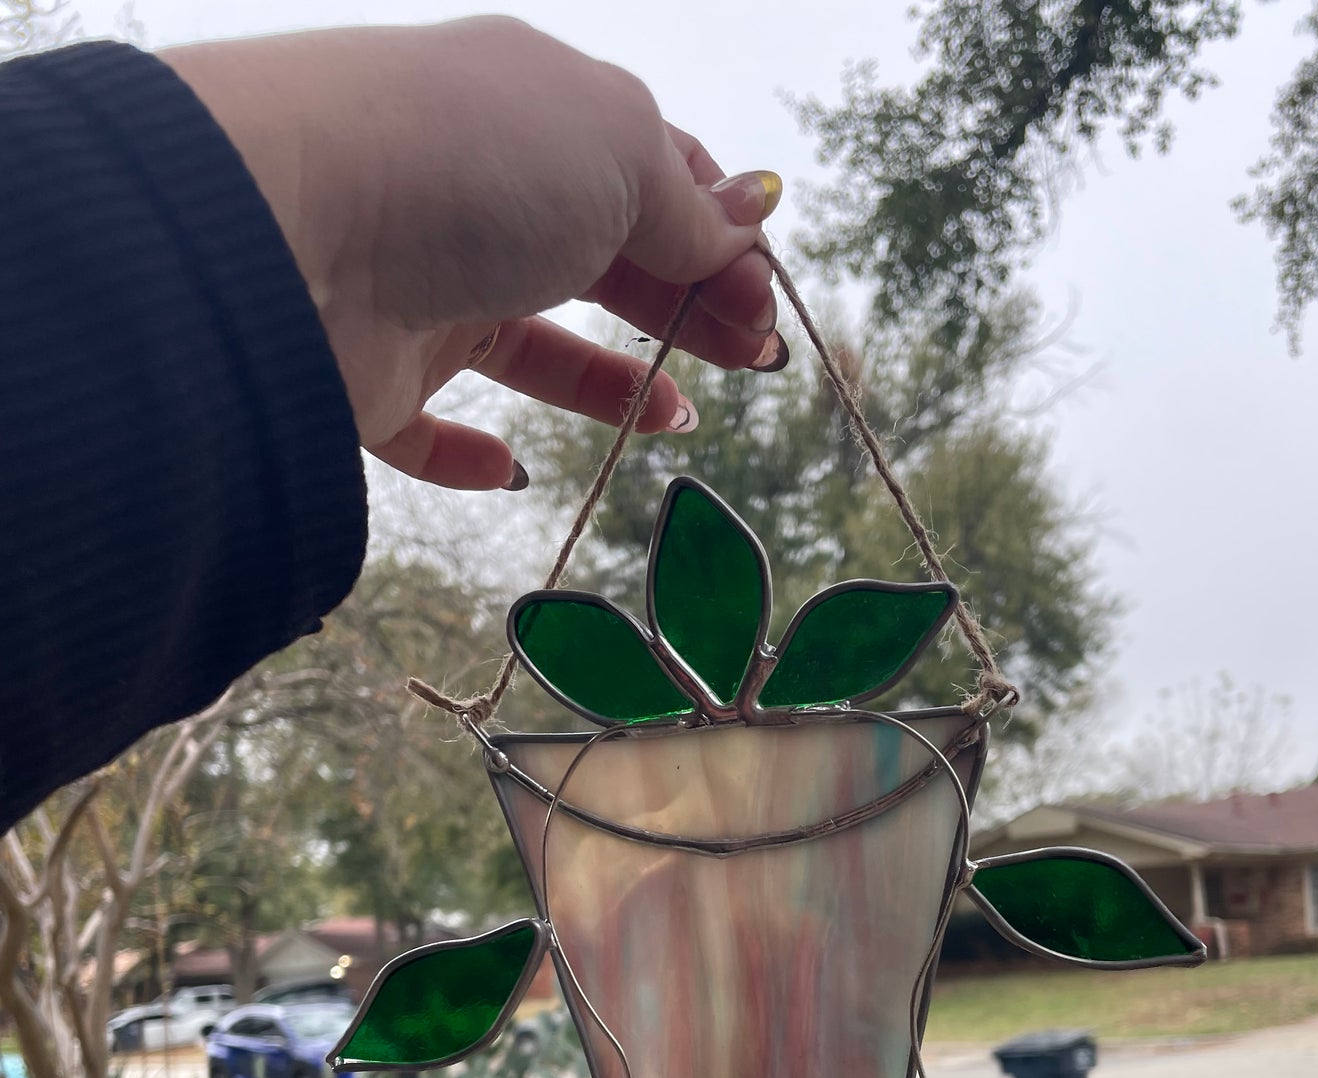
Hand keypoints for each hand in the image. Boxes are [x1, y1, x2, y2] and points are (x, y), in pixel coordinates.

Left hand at [162, 17, 784, 489]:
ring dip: (607, 382)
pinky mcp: (369, 378)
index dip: (716, 233)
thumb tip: (751, 216)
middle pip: (600, 256)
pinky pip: (424, 428)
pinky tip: (512, 467)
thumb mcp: (617, 157)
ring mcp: (419, 284)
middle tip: (752, 360)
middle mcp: (476, 192)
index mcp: (535, 112)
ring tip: (676, 418)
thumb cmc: (473, 162)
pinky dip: (469, 458)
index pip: (646, 168)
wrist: (292, 226)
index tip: (765, 301)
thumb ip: (687, 203)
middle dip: (684, 303)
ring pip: (526, 345)